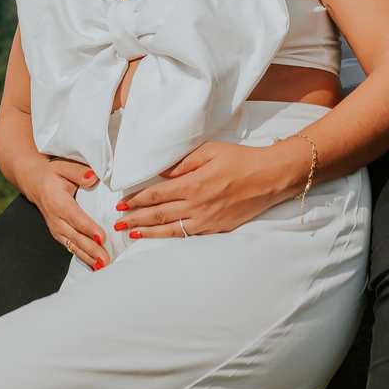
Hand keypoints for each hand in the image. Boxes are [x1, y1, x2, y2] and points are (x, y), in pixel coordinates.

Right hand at [28, 158, 108, 269]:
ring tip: (102, 265)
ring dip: (88, 257)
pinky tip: (95, 264)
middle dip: (91, 249)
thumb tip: (92, 177)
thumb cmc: (51, 173)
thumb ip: (78, 171)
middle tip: (106, 259)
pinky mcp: (58, 233)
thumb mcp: (63, 166)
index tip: (102, 238)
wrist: (34, 182)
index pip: (75, 217)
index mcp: (57, 201)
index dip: (88, 228)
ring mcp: (56, 228)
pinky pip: (70, 247)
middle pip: (75, 236)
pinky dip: (82, 257)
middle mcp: (55, 218)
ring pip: (72, 245)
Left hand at [113, 140, 299, 239]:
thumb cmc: (240, 159)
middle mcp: (198, 205)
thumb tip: (161, 173)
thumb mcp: (210, 151)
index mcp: (193, 184)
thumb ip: (183, 163)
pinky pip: (190, 234)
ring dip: (149, 233)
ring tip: (131, 235)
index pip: (156, 195)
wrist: (270, 177)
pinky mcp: (218, 229)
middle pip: (158, 215)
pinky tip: (161, 236)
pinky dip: (172, 236)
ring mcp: (208, 220)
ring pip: (171, 230)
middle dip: (136, 220)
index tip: (121, 204)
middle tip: (118, 223)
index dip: (137, 201)